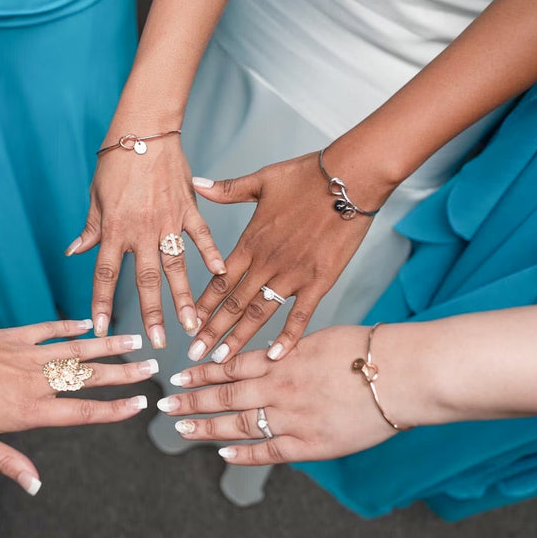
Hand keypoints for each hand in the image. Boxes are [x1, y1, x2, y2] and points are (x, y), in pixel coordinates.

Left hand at [0, 320, 154, 494]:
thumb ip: (7, 461)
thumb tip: (36, 484)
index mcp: (27, 410)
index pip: (81, 411)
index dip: (114, 409)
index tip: (140, 404)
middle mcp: (34, 380)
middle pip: (88, 377)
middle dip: (124, 373)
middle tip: (152, 366)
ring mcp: (26, 354)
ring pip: (77, 349)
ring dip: (108, 346)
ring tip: (134, 341)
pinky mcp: (14, 336)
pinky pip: (49, 329)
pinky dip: (70, 326)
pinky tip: (88, 323)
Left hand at [67, 134, 224, 347]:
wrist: (144, 130)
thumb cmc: (116, 162)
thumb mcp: (95, 196)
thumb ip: (90, 228)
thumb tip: (73, 251)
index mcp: (114, 229)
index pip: (105, 274)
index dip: (102, 303)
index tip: (102, 329)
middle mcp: (140, 231)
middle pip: (145, 280)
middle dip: (150, 314)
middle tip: (156, 343)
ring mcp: (167, 222)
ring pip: (176, 267)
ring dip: (183, 297)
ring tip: (191, 324)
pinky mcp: (188, 209)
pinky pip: (201, 236)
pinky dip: (211, 254)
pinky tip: (220, 275)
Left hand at [157, 325, 431, 464]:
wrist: (401, 373)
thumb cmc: (365, 350)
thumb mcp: (317, 338)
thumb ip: (287, 351)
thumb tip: (266, 355)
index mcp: (281, 358)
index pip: (229, 366)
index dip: (201, 373)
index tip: (178, 376)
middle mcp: (279, 386)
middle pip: (225, 395)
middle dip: (192, 400)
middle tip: (165, 404)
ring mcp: (293, 416)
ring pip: (239, 423)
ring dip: (207, 427)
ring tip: (181, 429)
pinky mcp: (312, 443)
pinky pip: (270, 451)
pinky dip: (245, 454)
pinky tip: (224, 454)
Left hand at [187, 151, 378, 363]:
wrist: (350, 177)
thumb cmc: (307, 175)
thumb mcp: (261, 179)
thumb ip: (227, 189)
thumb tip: (197, 183)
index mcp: (251, 241)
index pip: (218, 279)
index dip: (201, 303)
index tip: (186, 323)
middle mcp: (266, 262)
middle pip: (232, 302)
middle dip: (210, 330)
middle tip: (192, 355)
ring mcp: (292, 274)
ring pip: (258, 313)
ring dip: (237, 338)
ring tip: (219, 361)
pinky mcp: (319, 281)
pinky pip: (300, 314)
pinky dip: (287, 337)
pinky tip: (274, 357)